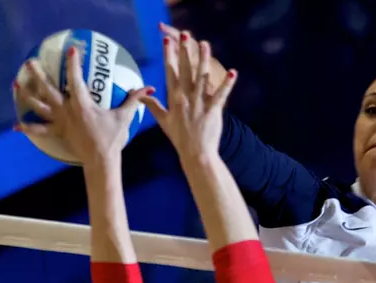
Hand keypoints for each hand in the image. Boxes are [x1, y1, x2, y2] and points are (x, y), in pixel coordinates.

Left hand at [14, 46, 152, 167]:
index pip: (75, 79)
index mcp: (81, 104)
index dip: (73, 63)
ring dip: (26, 95)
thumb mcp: (124, 117)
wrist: (101, 160)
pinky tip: (16, 126)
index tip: (71, 49)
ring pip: (39, 106)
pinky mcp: (58, 133)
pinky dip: (28, 128)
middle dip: (38, 74)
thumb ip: (134, 100)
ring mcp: (60, 122)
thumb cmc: (112, 138)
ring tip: (16, 84)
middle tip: (30, 62)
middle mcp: (67, 111)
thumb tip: (148, 88)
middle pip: (48, 89)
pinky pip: (40, 130)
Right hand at [141, 33, 235, 158]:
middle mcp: (186, 98)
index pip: (170, 72)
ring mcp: (200, 103)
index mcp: (174, 98)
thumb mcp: (163, 120)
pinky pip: (221, 95)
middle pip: (185, 70)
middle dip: (184, 51)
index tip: (167, 40)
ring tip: (205, 44)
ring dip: (204, 60)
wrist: (195, 153)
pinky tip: (233, 73)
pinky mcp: (213, 110)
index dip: (169, 55)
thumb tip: (142, 94)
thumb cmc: (179, 137)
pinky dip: (227, 84)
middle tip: (185, 34)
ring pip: (202, 77)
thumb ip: (153, 105)